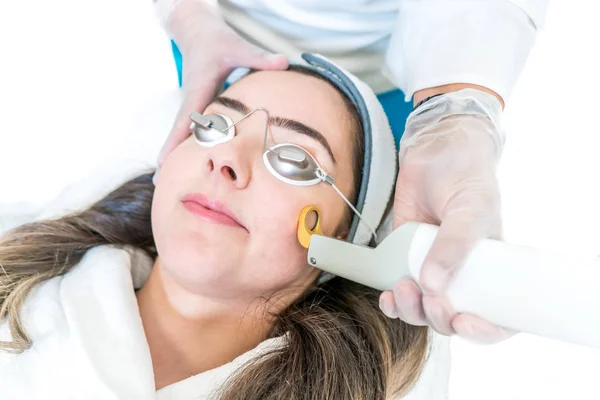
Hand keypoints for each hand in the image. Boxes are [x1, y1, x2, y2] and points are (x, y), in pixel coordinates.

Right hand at [158, 0, 288, 164]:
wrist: (198, 32)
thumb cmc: (216, 41)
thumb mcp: (237, 48)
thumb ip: (259, 57)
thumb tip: (284, 61)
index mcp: (198, 90)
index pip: (184, 120)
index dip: (175, 142)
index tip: (163, 161)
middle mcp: (191, 101)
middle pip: (177, 134)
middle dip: (169, 157)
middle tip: (159, 182)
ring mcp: (192, 105)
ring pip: (181, 134)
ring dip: (174, 154)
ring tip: (164, 179)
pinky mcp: (196, 106)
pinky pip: (189, 130)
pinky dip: (184, 146)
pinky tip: (184, 163)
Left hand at [379, 88, 516, 343]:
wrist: (436, 151)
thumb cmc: (467, 178)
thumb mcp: (470, 209)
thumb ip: (454, 244)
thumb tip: (433, 284)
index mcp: (491, 271)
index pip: (496, 318)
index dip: (484, 331)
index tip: (465, 323)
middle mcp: (462, 276)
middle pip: (453, 318)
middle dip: (440, 319)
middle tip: (430, 300)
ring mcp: (432, 269)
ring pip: (423, 311)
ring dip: (412, 311)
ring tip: (403, 290)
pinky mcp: (404, 261)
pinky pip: (400, 294)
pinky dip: (392, 302)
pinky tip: (387, 295)